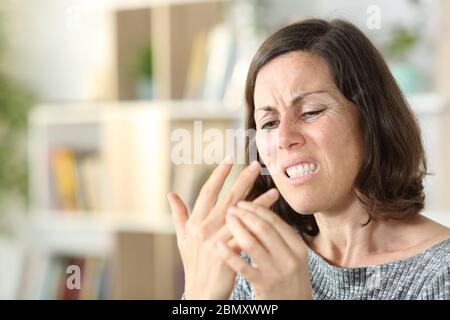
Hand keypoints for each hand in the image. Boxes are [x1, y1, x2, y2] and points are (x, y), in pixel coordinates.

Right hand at [168, 158, 278, 298]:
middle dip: (243, 179)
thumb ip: (179, 215)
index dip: (218, 174)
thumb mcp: (182, 238)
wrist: (200, 292)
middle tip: (256, 165)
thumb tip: (170, 194)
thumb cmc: (194, 264)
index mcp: (194, 222)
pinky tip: (273, 217)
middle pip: (227, 198)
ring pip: (240, 215)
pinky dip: (260, 224)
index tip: (230, 158)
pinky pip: (247, 235)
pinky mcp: (227, 255)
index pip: (207, 192)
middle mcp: (204, 228)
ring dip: (259, 201)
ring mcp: (215, 241)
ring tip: (274, 189)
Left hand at [216, 198, 312, 299]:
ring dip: (236, 229)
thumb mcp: (291, 256)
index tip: (242, 202)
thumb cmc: (288, 278)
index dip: (256, 208)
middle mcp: (290, 258)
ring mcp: (277, 272)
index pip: (275, 221)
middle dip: (244, 215)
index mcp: (297, 247)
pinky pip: (242, 266)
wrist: (294, 306)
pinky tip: (218, 246)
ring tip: (225, 221)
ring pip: (252, 243)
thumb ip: (279, 236)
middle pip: (263, 228)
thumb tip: (258, 210)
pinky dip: (229, 254)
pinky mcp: (263, 285)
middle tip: (230, 209)